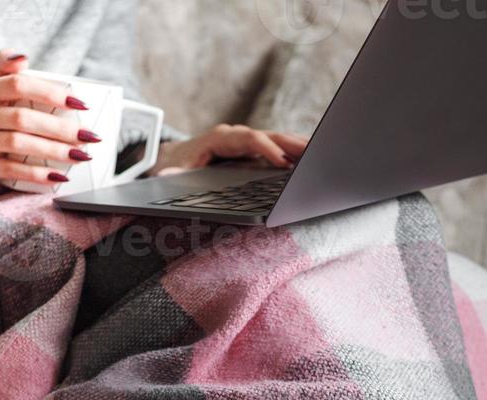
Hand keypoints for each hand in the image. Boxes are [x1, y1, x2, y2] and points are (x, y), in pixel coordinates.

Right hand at [0, 49, 97, 186]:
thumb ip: (6, 67)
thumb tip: (22, 57)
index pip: (18, 84)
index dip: (50, 93)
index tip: (79, 104)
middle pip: (22, 118)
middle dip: (59, 128)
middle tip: (87, 136)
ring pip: (18, 144)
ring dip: (52, 151)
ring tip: (79, 156)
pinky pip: (11, 170)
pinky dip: (37, 174)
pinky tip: (58, 177)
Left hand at [149, 124, 307, 175]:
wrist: (171, 159)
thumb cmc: (173, 166)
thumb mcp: (169, 172)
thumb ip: (170, 175)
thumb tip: (166, 177)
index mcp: (220, 138)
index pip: (249, 139)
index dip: (266, 149)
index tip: (282, 161)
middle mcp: (236, 137)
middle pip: (269, 135)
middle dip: (291, 144)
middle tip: (315, 153)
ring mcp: (246, 144)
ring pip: (276, 141)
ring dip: (298, 147)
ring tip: (321, 155)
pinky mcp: (251, 153)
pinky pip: (275, 150)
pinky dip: (293, 155)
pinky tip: (309, 162)